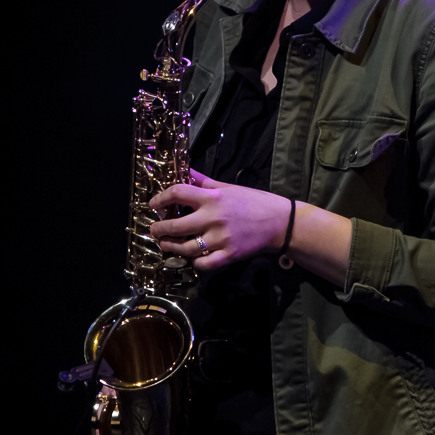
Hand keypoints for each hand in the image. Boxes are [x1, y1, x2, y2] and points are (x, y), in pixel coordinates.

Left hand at [148, 170, 290, 271]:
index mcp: (213, 198)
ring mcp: (221, 239)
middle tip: (155, 230)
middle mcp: (214, 218)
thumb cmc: (255, 201)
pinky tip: (192, 257)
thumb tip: (187, 171)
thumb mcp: (229, 187)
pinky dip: (194, 262)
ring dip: (171, 247)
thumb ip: (205, 182)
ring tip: (167, 245)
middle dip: (160, 229)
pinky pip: (203, 264)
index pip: (178, 193)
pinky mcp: (229, 255)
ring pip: (185, 248)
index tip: (154, 204)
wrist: (280, 222)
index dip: (161, 198)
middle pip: (175, 226)